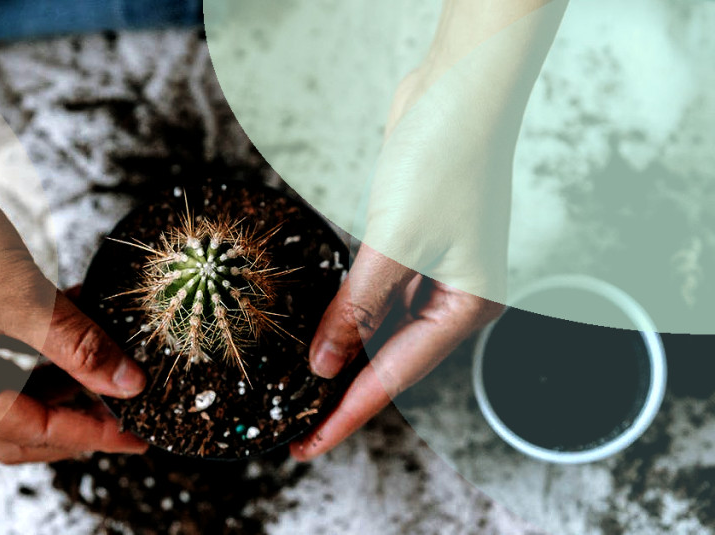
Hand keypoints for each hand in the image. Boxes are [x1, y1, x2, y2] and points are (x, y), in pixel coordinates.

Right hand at [0, 158, 147, 462]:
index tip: (135, 433)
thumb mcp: (27, 300)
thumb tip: (127, 384)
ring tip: (109, 369)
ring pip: (14, 392)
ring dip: (61, 384)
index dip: (91, 433)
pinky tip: (79, 326)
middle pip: (17, 427)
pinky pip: (4, 356)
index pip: (32, 431)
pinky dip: (43, 350)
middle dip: (72, 423)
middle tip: (124, 414)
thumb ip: (81, 348)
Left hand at [287, 0, 564, 458]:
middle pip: (389, 359)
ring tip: (299, 389)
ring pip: (380, 328)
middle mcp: (455, 295)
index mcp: (468, 306)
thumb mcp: (394, 244)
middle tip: (296, 425)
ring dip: (341, 354)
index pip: (394, 376)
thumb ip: (357, 308)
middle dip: (341, 391)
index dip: (347, 415)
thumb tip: (325, 361)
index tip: (309, 446)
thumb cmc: (446, 159)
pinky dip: (347, 314)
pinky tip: (320, 332)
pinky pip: (374, 293)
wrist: (458, 88)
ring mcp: (434, 268)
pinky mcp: (411, 243)